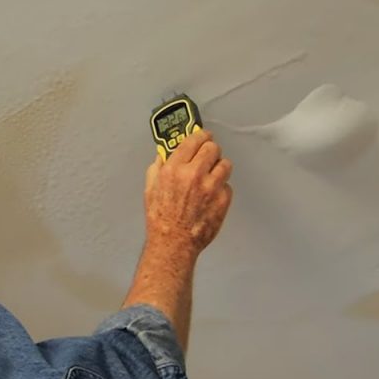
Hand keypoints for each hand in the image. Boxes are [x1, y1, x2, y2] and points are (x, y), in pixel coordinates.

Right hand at [144, 130, 232, 258]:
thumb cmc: (161, 219)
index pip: (194, 139)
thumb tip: (163, 155)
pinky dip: (221, 189)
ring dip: (219, 168)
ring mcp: (210, 187)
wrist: (173, 243)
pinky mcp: (222, 199)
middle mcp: (193, 174)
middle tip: (208, 156)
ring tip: (211, 177)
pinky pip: (228, 185)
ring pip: (225, 164)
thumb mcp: (150, 189)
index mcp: (173, 168)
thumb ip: (157, 168)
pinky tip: (211, 196)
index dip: (200, 136)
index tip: (203, 136)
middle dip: (210, 151)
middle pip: (213, 147)